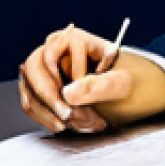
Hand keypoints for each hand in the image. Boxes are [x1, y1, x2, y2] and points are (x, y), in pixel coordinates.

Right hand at [19, 25, 164, 133]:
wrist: (133, 95)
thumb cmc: (132, 83)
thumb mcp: (123, 84)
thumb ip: (100, 87)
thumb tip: (69, 93)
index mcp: (76, 39)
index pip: (55, 49)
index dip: (64, 74)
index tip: (80, 95)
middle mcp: (57, 50)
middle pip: (34, 68)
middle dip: (49, 96)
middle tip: (67, 117)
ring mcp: (46, 69)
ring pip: (31, 88)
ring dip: (49, 110)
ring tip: (74, 124)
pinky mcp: (43, 89)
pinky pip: (32, 102)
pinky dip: (45, 117)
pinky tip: (66, 126)